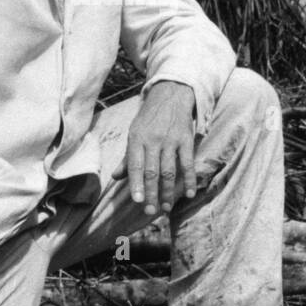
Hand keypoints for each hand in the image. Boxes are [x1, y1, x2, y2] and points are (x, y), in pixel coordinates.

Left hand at [110, 81, 196, 215]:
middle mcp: (153, 140)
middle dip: (151, 193)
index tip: (137, 201)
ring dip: (168, 191)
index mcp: (137, 139)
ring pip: (169, 170)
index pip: (135, 165)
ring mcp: (171, 140)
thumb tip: (116, 177)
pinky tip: (189, 193)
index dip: (136, 184)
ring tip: (166, 207)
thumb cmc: (149, 118)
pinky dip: (189, 179)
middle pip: (152, 171)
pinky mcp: (186, 140)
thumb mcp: (134, 133)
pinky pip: (188, 163)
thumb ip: (127, 157)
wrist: (170, 95)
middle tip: (150, 211)